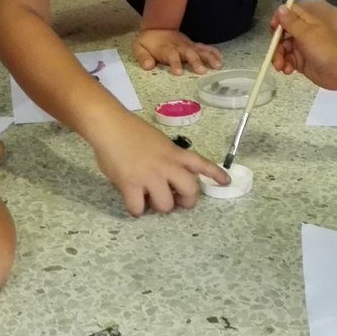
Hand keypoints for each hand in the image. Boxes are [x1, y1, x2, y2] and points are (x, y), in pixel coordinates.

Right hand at [92, 113, 229, 215]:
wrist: (110, 125)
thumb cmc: (130, 131)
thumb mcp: (158, 142)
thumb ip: (167, 159)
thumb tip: (166, 180)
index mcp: (174, 153)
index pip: (201, 163)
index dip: (216, 174)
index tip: (227, 182)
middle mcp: (167, 166)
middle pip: (190, 191)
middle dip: (186, 202)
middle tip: (176, 202)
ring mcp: (150, 176)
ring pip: (165, 206)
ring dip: (158, 207)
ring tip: (148, 199)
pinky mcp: (131, 184)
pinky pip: (138, 208)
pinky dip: (136, 210)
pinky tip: (132, 203)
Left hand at [132, 28, 221, 74]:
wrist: (157, 26)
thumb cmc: (148, 41)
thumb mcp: (138, 47)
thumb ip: (142, 57)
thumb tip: (148, 66)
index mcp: (166, 49)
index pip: (171, 56)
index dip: (174, 63)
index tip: (178, 72)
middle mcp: (179, 47)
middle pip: (189, 53)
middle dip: (196, 62)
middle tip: (202, 71)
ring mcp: (188, 45)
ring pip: (200, 50)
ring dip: (209, 57)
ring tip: (218, 66)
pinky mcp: (193, 45)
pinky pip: (205, 47)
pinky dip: (213, 52)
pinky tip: (220, 59)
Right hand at [270, 4, 336, 88]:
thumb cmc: (325, 49)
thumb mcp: (306, 33)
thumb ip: (292, 22)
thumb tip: (280, 7)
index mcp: (305, 23)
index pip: (288, 15)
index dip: (278, 19)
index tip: (273, 28)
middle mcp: (302, 35)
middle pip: (281, 35)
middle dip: (275, 44)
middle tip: (275, 54)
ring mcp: (301, 50)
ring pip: (283, 50)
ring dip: (278, 58)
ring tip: (281, 67)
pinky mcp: (302, 64)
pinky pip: (288, 62)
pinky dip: (285, 66)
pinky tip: (288, 71)